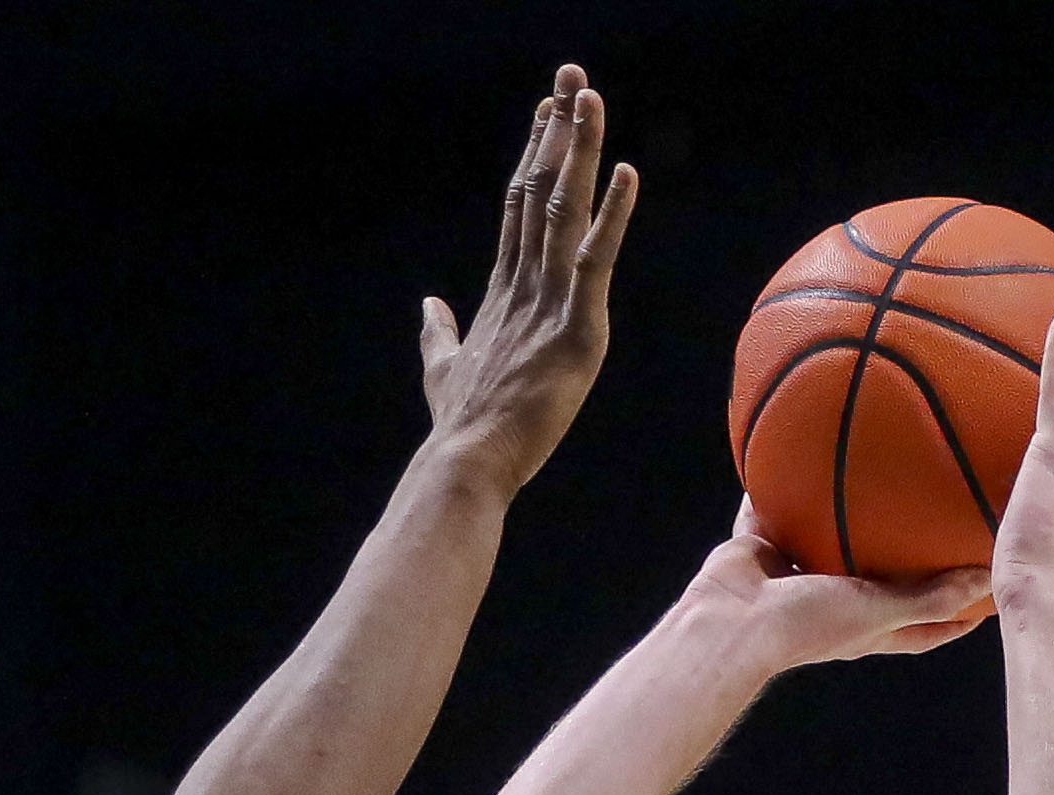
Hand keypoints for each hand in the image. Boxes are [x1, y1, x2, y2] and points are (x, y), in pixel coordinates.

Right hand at [419, 65, 639, 493]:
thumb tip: (427, 307)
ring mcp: (548, 301)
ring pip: (564, 208)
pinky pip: (596, 259)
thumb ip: (436, 332)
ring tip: (591, 98)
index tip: (546, 112)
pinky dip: (613, 214)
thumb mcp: (443, 367)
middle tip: (571, 77)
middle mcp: (523, 283)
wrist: (466, 459)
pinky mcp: (575, 328)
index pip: (519, 205)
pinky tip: (626, 172)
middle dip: (557, 130)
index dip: (533, 154)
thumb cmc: (458, 423)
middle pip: (540, 189)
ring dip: (580, 150)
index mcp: (503, 289)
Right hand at [678, 498, 991, 669]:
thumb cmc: (804, 627)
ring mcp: (798, 577)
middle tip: (940, 523)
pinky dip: (787, 487)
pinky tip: (802, 453)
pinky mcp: (765, 550)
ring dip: (848, 518)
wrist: (730, 622)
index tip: (986, 592)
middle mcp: (836, 603)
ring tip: (876, 477)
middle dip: (909, 559)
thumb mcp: (877, 611)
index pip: (924, 627)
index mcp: (866, 628)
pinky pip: (780, 511)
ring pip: (832, 542)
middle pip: (884, 582)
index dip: (957, 615)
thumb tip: (986, 577)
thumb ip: (928, 597)